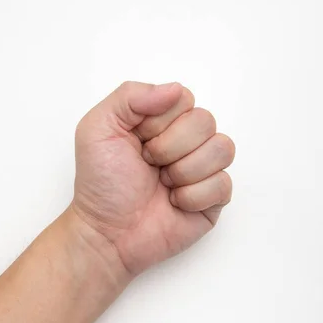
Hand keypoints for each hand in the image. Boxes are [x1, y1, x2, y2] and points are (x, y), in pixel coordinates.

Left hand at [72, 81, 234, 274]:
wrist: (106, 232)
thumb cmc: (101, 182)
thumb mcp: (98, 127)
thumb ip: (131, 95)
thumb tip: (176, 90)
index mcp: (162, 120)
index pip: (184, 99)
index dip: (160, 121)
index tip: (138, 141)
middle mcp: (186, 140)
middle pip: (206, 121)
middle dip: (171, 147)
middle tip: (149, 164)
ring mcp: (203, 169)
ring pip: (223, 149)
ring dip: (185, 171)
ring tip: (163, 184)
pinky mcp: (214, 198)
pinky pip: (223, 184)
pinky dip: (193, 196)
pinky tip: (174, 203)